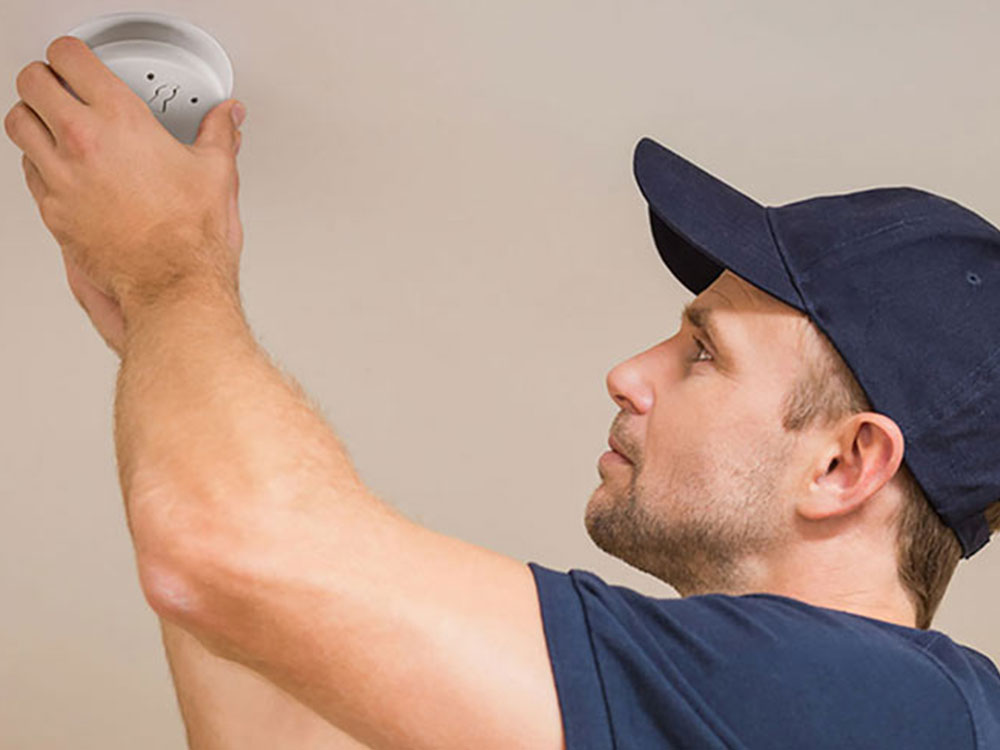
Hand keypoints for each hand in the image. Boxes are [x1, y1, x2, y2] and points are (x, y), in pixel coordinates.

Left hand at [4, 35, 246, 318]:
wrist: (173, 283)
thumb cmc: (191, 234)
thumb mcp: (216, 172)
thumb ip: (218, 133)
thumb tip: (228, 117)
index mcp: (121, 121)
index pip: (70, 58)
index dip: (71, 52)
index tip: (77, 59)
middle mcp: (82, 144)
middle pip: (32, 84)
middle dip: (43, 78)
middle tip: (58, 83)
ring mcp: (61, 178)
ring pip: (18, 125)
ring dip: (32, 117)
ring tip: (51, 121)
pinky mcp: (52, 211)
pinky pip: (28, 173)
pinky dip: (38, 162)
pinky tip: (59, 166)